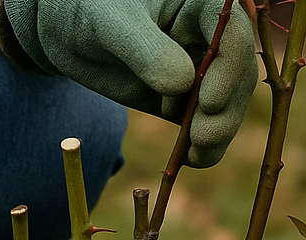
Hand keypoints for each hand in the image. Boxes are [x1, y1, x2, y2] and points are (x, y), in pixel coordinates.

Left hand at [5, 0, 257, 166]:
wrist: (68, 30)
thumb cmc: (89, 11)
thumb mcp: (112, 24)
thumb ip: (146, 51)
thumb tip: (181, 86)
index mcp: (202, 5)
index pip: (233, 35)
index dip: (229, 69)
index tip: (207, 100)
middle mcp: (210, 36)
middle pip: (237, 75)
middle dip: (225, 108)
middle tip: (202, 136)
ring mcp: (200, 70)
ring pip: (227, 104)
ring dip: (218, 132)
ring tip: (196, 154)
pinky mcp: (185, 100)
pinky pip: (204, 125)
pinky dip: (202, 146)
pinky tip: (190, 159)